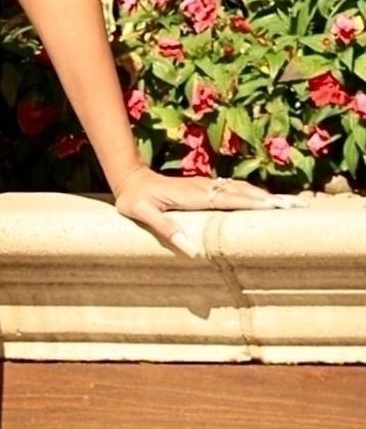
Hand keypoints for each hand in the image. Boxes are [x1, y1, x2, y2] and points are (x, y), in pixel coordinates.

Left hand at [112, 165, 295, 256]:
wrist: (129, 178)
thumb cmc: (134, 199)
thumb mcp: (143, 214)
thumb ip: (165, 228)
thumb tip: (191, 250)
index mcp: (194, 196)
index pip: (231, 200)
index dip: (255, 205)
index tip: (278, 209)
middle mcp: (205, 188)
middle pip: (244, 193)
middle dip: (271, 200)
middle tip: (299, 206)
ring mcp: (205, 186)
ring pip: (241, 190)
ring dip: (266, 196)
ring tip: (291, 203)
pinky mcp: (204, 188)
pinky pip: (233, 190)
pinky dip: (252, 194)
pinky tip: (264, 200)